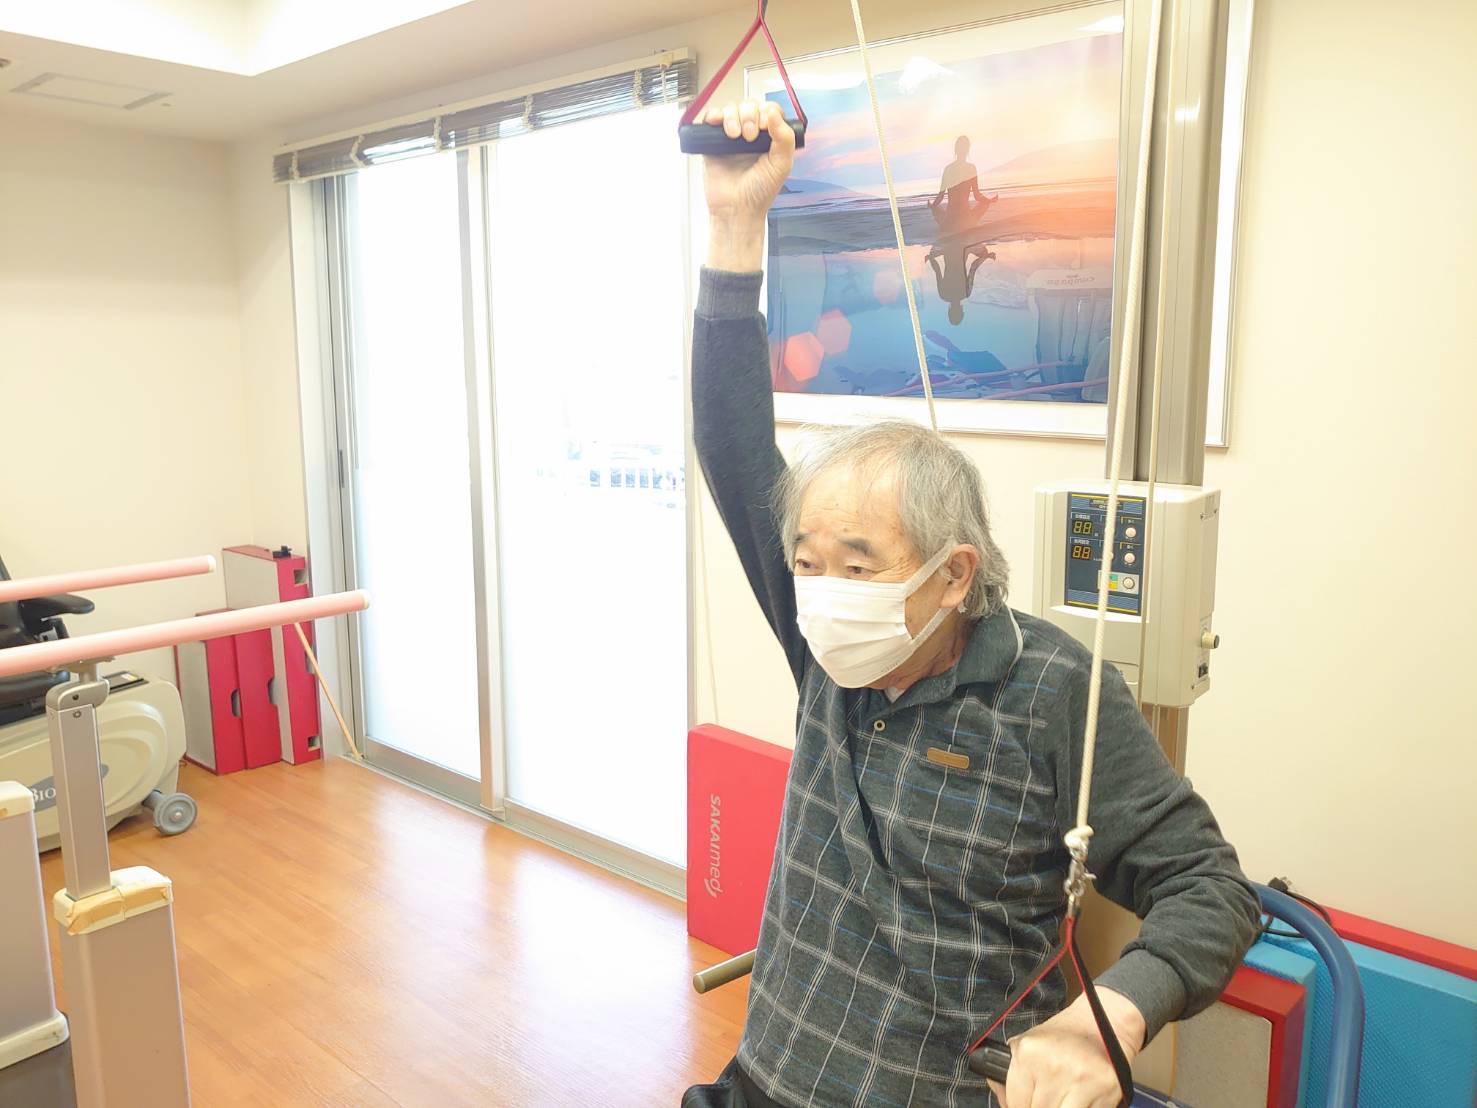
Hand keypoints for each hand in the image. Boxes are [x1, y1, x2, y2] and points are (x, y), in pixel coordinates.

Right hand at [701, 100, 794, 270]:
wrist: (736, 209)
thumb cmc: (759, 193)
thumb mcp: (782, 164)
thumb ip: (784, 138)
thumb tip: (774, 113)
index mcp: (769, 138)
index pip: (769, 110)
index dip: (766, 112)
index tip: (765, 127)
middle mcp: (750, 134)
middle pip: (749, 105)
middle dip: (749, 115)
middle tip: (750, 136)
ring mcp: (731, 137)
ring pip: (731, 108)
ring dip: (733, 116)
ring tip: (734, 136)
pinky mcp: (712, 142)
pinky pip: (711, 119)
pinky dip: (713, 116)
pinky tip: (718, 125)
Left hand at [986, 988, 1144, 1107]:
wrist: (1105, 1020)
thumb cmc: (1063, 1036)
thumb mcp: (1029, 1044)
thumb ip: (1011, 1073)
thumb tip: (1002, 1100)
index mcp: (1028, 1053)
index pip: (1015, 1103)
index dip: (1018, 1106)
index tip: (1026, 1102)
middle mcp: (1052, 1067)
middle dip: (1039, 1106)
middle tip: (1046, 1098)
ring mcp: (1079, 1081)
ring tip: (1061, 1098)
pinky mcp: (1104, 1092)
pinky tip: (1078, 1101)